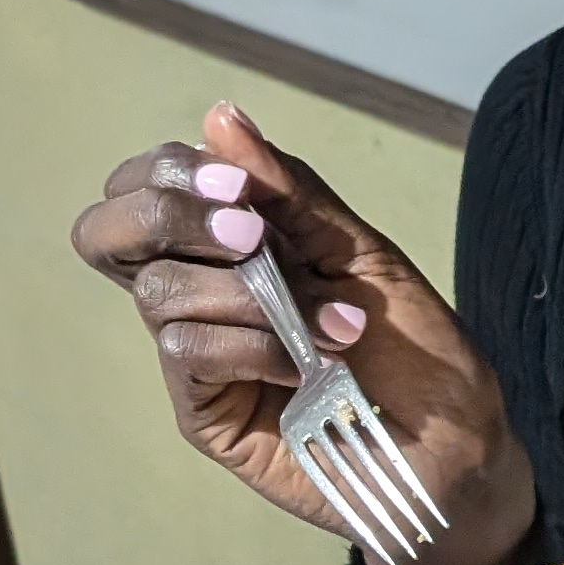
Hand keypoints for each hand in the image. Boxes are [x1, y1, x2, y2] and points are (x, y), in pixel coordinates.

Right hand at [69, 102, 533, 564]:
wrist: (456, 446)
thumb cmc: (418, 349)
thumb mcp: (362, 252)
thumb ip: (290, 192)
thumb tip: (220, 118)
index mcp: (228, 246)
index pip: (140, 187)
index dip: (167, 172)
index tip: (243, 188)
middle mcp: (199, 294)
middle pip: (106, 233)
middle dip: (168, 212)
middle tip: (247, 229)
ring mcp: (196, 356)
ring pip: (158, 292)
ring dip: (247, 292)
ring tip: (329, 323)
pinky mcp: (205, 414)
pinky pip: (187, 353)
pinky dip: (250, 345)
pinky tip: (303, 364)